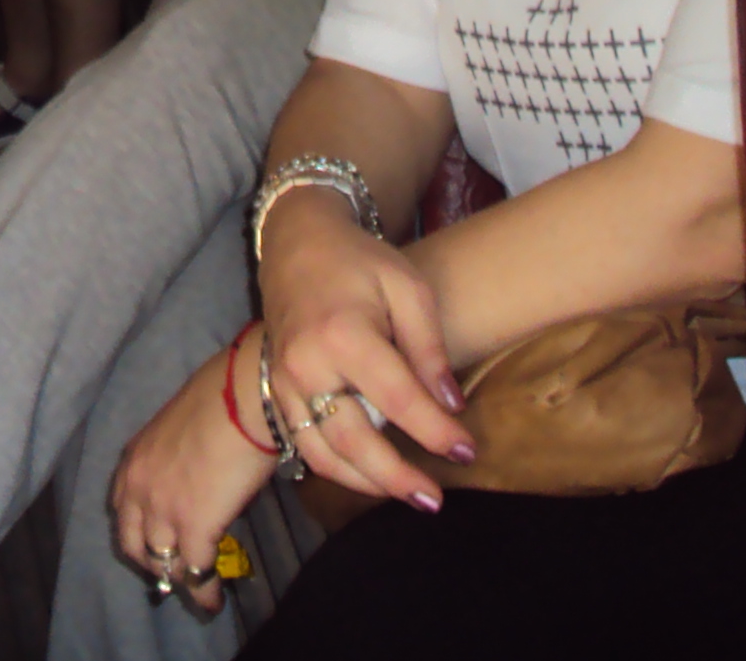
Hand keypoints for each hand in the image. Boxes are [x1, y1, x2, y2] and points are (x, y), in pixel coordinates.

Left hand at [105, 337, 279, 617]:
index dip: (139, 534)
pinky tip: (215, 600)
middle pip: (134, 545)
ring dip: (181, 581)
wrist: (244, 396)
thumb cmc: (222, 401)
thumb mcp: (180, 432)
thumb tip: (197, 482)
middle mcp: (137, 488)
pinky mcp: (193, 527)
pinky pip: (195, 571)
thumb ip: (176, 462)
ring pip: (164, 563)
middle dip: (153, 564)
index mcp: (133, 462)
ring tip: (199, 594)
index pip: (122, 512)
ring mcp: (162, 510)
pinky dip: (205, 591)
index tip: (156, 545)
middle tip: (174, 573)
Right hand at [257, 204, 473, 507]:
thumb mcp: (408, 287)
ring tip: (409, 498)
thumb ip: (429, 347)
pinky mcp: (278, 391)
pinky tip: (370, 478)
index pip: (398, 399)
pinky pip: (304, 444)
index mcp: (343, 335)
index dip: (436, 431)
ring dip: (367, 484)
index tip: (467, 451)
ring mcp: (286, 382)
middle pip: (354, 440)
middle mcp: (307, 365)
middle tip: (435, 500)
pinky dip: (338, 470)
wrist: (296, 243)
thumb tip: (451, 405)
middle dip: (397, 477)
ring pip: (324, 454)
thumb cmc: (359, 261)